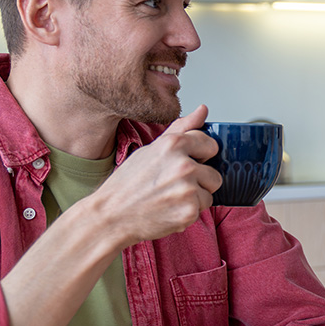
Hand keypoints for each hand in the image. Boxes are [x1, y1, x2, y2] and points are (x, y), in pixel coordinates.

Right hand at [93, 104, 221, 246]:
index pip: (211, 145)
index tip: (185, 164)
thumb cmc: (128, 184)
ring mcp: (187, 189)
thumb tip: (203, 109)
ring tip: (169, 198)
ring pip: (209, 193)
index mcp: (174, 144)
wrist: (110, 216)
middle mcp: (183, 165)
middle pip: (214, 174)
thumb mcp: (151, 149)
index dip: (200, 157)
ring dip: (194, 198)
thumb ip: (181, 129)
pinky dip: (187, 213)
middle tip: (173, 186)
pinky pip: (202, 209)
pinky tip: (168, 210)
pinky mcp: (189, 211)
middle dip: (199, 181)